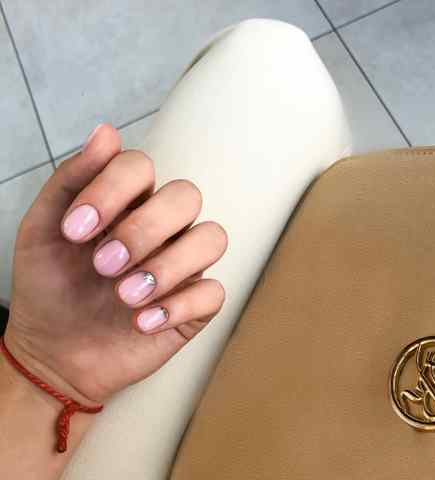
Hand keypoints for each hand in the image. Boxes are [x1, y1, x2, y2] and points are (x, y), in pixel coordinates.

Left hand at [4, 124, 227, 405]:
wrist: (54, 353)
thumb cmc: (50, 288)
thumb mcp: (43, 232)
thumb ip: (71, 180)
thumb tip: (106, 132)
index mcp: (128, 203)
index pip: (141, 166)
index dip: (112, 190)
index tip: (74, 231)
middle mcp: (162, 228)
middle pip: (186, 196)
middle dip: (144, 229)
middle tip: (104, 264)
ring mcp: (182, 265)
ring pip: (211, 238)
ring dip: (168, 266)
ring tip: (124, 296)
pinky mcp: (194, 305)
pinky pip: (214, 292)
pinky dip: (179, 306)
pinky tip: (142, 322)